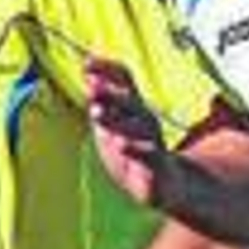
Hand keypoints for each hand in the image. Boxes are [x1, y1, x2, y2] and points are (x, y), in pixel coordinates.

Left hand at [86, 56, 166, 205]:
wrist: (161, 185)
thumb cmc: (133, 150)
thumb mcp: (113, 124)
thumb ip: (102, 102)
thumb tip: (87, 74)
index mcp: (133, 105)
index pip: (125, 79)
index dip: (107, 69)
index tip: (86, 63)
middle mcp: (145, 119)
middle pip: (129, 101)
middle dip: (109, 92)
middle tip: (91, 86)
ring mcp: (153, 141)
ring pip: (137, 127)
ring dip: (115, 118)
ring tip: (95, 112)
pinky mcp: (157, 164)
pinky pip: (147, 155)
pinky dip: (133, 149)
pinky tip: (120, 144)